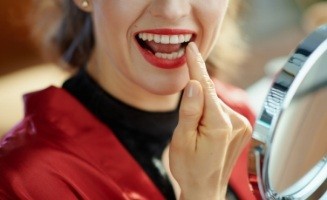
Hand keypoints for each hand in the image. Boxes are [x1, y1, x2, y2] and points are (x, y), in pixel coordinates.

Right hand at [169, 42, 251, 199]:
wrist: (205, 188)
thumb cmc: (189, 168)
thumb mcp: (181, 140)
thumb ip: (189, 111)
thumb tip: (193, 84)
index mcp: (219, 125)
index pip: (206, 87)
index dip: (196, 67)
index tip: (191, 48)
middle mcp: (236, 123)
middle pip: (210, 95)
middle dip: (195, 97)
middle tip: (186, 122)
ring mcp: (242, 126)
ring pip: (215, 103)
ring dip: (202, 107)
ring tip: (195, 132)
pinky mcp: (242, 128)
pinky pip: (221, 111)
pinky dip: (210, 112)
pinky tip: (204, 129)